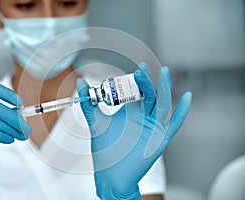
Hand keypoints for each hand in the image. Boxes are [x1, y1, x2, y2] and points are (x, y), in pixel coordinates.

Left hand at [77, 63, 191, 199]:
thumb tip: (81, 84)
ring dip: (165, 88)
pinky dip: (182, 111)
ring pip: (161, 104)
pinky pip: (174, 123)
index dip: (135, 80)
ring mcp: (153, 127)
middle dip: (147, 81)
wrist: (111, 175)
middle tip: (142, 68)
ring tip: (165, 72)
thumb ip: (89, 104)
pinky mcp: (160, 138)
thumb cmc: (106, 151)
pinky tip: (187, 97)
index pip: (135, 91)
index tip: (133, 69)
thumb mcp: (96, 123)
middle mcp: (143, 117)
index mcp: (130, 112)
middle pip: (149, 94)